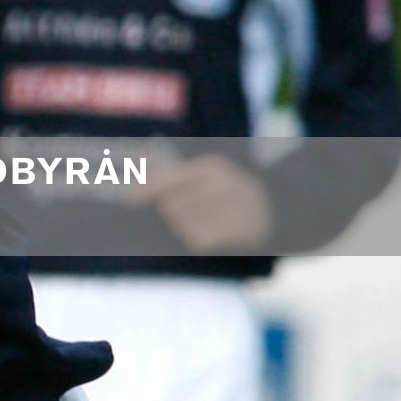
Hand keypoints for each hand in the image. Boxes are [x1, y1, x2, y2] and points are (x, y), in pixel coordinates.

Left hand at [126, 154, 270, 251]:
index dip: (145, 190)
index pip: (168, 179)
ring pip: (182, 226)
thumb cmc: (225, 190)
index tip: (128, 200)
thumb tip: (136, 158)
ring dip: (185, 227)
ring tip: (205, 221)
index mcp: (208, 168)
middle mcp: (219, 185)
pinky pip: (198, 241)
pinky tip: (213, 233)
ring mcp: (230, 208)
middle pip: (170, 207)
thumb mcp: (203, 173)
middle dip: (172, 213)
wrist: (273, 210)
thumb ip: (169, 169)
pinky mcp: (237, 231)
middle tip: (192, 210)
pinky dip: (199, 240)